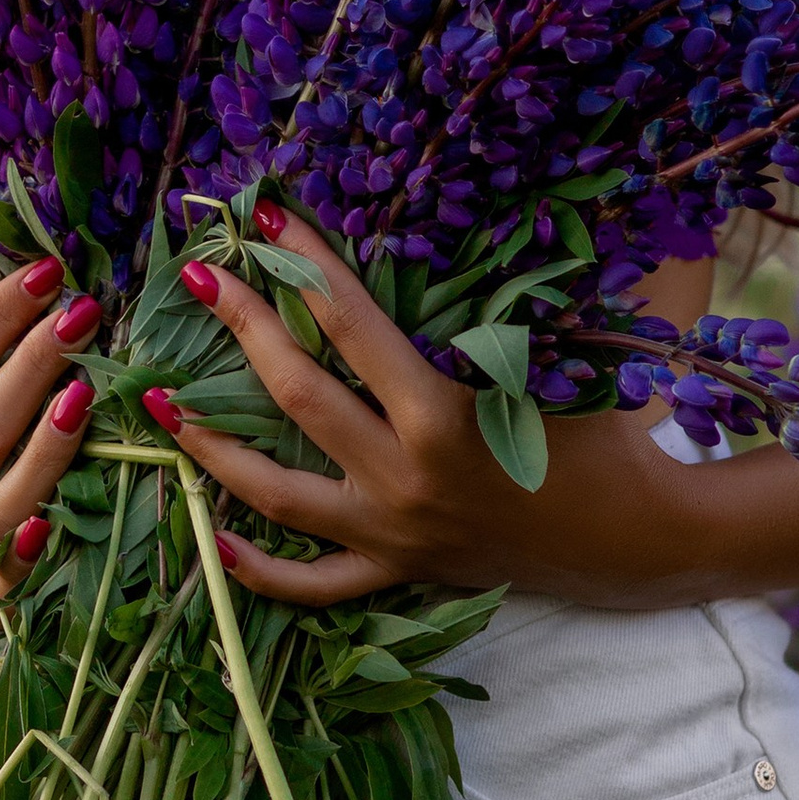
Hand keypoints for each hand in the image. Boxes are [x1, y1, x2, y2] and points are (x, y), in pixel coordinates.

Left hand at [164, 209, 712, 610]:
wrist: (637, 540)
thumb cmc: (607, 435)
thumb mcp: (561, 360)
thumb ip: (511, 300)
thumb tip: (480, 215)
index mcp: (444, 418)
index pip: (354, 327)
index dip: (308, 265)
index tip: (270, 215)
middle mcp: (404, 479)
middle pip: (299, 397)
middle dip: (243, 331)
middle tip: (197, 277)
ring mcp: (393, 534)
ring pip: (278, 495)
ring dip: (213, 450)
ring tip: (161, 403)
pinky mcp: (397, 573)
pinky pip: (314, 583)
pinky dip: (260, 570)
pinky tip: (212, 540)